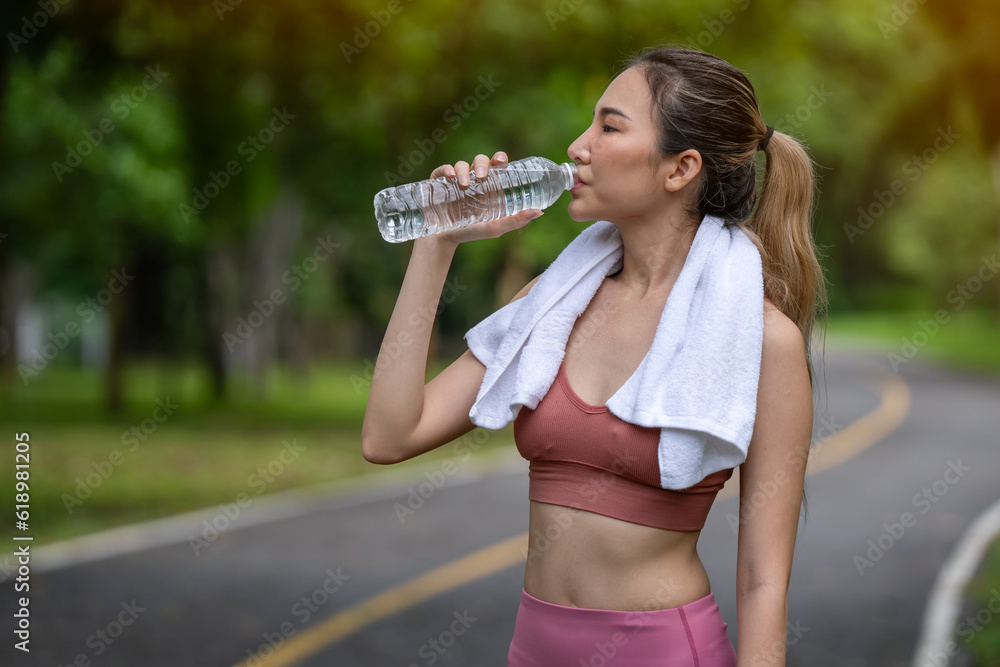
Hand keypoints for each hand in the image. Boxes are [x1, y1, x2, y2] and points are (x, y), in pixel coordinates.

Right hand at [423, 151, 543, 246]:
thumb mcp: (494, 227)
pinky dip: (446, 169)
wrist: (442, 240)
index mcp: (488, 186)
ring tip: (464, 185)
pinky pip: (442, 170)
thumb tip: (540, 212)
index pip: (495, 164)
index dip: (499, 158)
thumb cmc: (470, 232)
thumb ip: (516, 220)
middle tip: (483, 177)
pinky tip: (450, 176)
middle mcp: (473, 179)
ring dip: (464, 170)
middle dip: (482, 163)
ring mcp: (455, 180)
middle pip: (480, 161)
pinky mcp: (437, 183)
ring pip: (462, 164)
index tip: (501, 162)